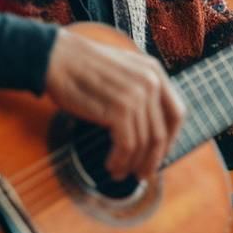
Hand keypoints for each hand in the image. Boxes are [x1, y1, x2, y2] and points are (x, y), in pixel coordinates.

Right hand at [44, 28, 184, 181]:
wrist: (56, 58)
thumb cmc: (82, 69)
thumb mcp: (121, 72)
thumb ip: (138, 91)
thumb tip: (148, 129)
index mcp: (154, 71)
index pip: (176, 113)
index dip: (170, 139)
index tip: (159, 154)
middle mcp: (150, 81)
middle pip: (161, 133)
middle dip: (152, 159)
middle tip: (142, 174)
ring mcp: (136, 95)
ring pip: (144, 143)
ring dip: (132, 163)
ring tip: (119, 172)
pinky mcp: (119, 109)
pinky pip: (127, 145)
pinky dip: (120, 160)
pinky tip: (111, 166)